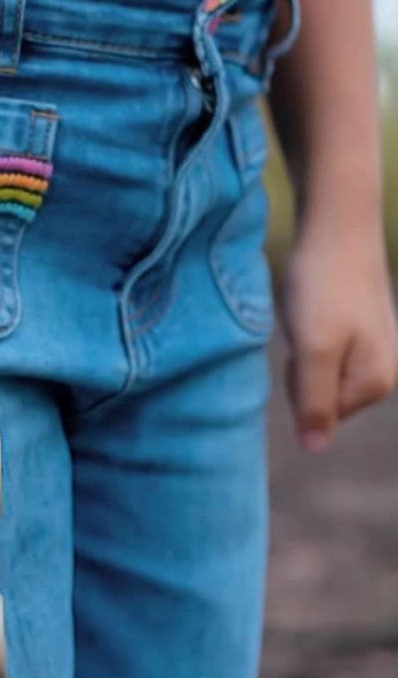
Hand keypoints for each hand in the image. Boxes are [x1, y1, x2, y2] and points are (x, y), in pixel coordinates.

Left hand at [280, 218, 397, 451]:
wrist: (336, 228)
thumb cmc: (323, 289)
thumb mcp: (313, 350)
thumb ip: (315, 401)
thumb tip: (315, 449)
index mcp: (375, 384)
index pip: (317, 415)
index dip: (296, 385)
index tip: (300, 346)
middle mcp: (382, 372)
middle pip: (319, 398)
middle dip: (298, 371)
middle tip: (302, 328)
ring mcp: (372, 350)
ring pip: (315, 374)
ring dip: (300, 352)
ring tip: (307, 317)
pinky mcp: (357, 329)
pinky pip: (319, 350)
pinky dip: (304, 335)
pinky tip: (310, 310)